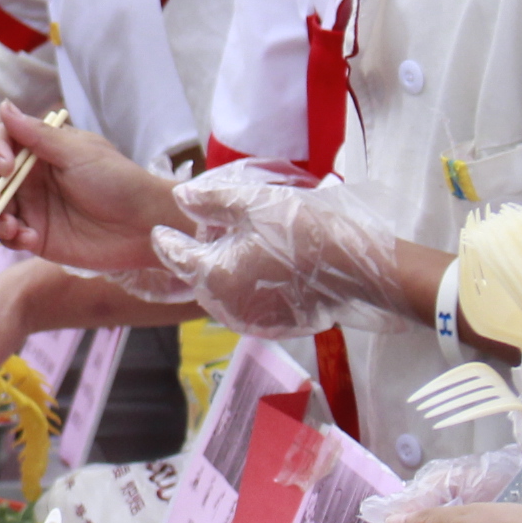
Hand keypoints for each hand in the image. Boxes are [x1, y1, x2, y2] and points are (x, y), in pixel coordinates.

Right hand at [0, 103, 179, 274]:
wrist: (144, 227)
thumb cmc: (118, 181)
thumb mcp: (77, 153)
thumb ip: (37, 135)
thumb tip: (4, 105)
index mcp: (41, 151)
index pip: (2, 142)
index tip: (4, 166)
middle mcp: (31, 178)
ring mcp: (33, 208)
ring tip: (12, 228)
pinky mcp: (37, 236)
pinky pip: (10, 236)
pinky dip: (12, 238)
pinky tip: (30, 240)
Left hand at [146, 168, 412, 339]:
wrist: (358, 268)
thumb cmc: (304, 231)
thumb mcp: (253, 203)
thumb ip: (212, 201)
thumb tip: (181, 197)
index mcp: (214, 276)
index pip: (175, 257)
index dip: (167, 239)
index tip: (162, 228)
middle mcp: (225, 306)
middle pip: (196, 277)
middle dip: (194, 255)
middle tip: (198, 232)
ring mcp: (251, 320)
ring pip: (220, 292)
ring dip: (218, 271)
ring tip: (229, 246)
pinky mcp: (274, 325)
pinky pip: (245, 303)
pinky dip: (242, 285)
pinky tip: (255, 266)